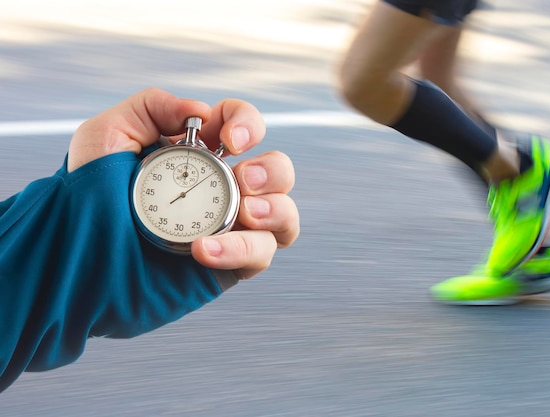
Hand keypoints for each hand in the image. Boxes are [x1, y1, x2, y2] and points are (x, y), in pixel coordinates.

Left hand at [68, 88, 298, 278]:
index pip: (242, 126)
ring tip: (246, 213)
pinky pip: (260, 255)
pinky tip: (203, 250)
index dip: (247, 124)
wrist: (76, 260)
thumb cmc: (86, 197)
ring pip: (284, 216)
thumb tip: (200, 112)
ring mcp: (229, 228)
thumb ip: (151, 106)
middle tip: (243, 180)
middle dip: (271, 171)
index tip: (228, 140)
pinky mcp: (229, 265)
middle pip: (278, 171)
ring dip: (276, 210)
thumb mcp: (107, 135)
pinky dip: (241, 249)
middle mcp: (222, 189)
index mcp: (200, 155)